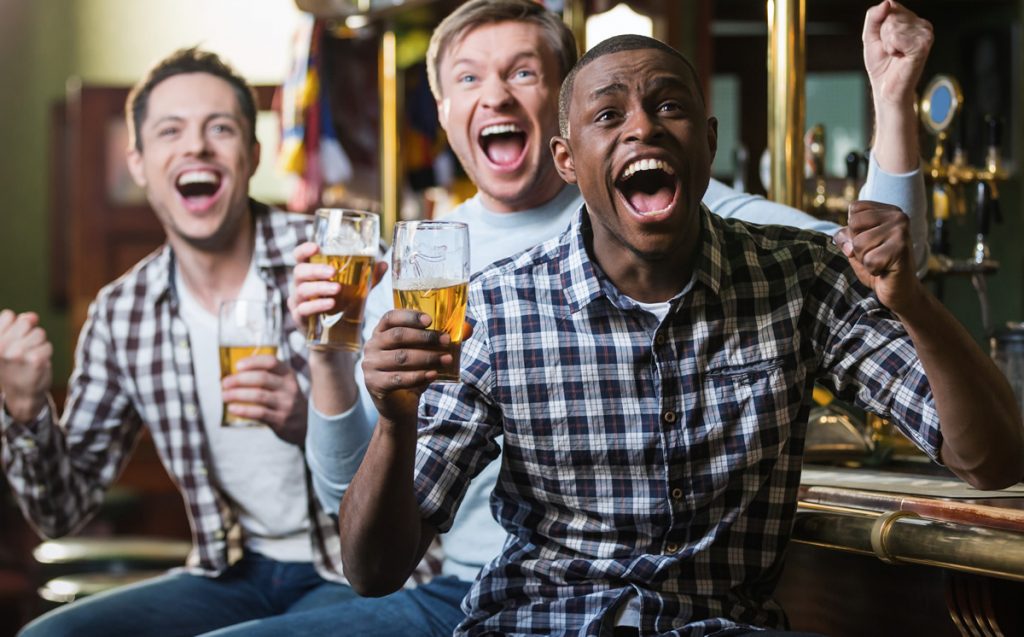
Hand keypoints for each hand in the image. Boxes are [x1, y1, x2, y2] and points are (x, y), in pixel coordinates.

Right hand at [0, 310, 52, 421]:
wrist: (21, 394)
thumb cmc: (15, 366)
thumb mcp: (8, 345)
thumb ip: (18, 325)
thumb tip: (32, 316)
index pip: (9, 315)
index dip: (16, 326)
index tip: (13, 341)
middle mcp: (2, 347)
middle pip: (26, 321)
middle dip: (29, 333)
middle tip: (23, 350)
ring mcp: (18, 353)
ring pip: (39, 333)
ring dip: (39, 344)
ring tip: (30, 357)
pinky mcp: (35, 360)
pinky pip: (47, 345)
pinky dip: (46, 353)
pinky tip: (37, 364)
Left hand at [221, 354, 305, 444]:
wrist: (305, 424)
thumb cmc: (285, 399)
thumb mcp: (282, 384)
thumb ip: (265, 376)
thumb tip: (234, 373)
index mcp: (288, 374)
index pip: (271, 362)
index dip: (253, 362)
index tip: (237, 366)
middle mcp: (289, 387)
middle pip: (262, 378)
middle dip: (239, 379)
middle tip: (225, 383)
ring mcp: (286, 404)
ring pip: (258, 395)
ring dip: (237, 395)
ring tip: (224, 396)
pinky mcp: (281, 419)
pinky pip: (259, 413)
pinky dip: (243, 410)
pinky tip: (232, 408)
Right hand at [288, 242, 386, 326]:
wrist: (334, 332)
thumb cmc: (341, 302)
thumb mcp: (355, 288)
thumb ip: (368, 277)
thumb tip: (383, 264)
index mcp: (310, 271)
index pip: (300, 256)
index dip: (304, 250)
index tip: (316, 247)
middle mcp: (301, 284)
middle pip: (300, 271)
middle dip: (316, 270)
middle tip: (333, 272)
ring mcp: (298, 301)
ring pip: (302, 290)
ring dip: (320, 288)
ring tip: (337, 289)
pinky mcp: (299, 317)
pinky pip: (303, 309)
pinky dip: (317, 305)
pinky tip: (330, 304)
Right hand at [361, 310, 453, 425]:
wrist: (400, 405)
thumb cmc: (413, 371)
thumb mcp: (426, 353)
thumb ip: (443, 339)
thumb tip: (468, 328)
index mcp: (381, 332)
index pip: (391, 317)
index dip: (410, 316)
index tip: (430, 320)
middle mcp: (372, 345)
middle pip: (398, 336)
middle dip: (425, 337)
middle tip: (447, 341)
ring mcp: (370, 365)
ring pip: (401, 357)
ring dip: (427, 357)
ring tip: (446, 359)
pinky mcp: (374, 384)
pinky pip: (398, 378)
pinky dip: (418, 376)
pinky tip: (433, 374)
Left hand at [834, 200, 921, 315]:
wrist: (899, 289)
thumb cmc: (877, 264)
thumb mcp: (856, 246)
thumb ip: (845, 236)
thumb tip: (845, 241)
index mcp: (888, 210)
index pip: (854, 209)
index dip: (854, 230)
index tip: (871, 242)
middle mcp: (898, 216)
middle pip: (854, 224)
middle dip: (857, 245)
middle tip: (875, 254)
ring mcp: (901, 231)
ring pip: (859, 243)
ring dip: (865, 259)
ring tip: (881, 261)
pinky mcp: (901, 249)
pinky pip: (869, 260)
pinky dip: (873, 269)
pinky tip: (886, 269)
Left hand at [863, 0, 932, 107]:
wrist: (886, 88)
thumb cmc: (881, 64)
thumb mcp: (870, 37)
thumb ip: (874, 17)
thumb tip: (886, 2)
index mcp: (912, 20)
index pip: (890, 6)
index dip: (880, 26)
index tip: (885, 41)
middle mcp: (922, 24)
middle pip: (891, 15)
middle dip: (883, 35)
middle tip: (890, 50)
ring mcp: (925, 33)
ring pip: (893, 25)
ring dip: (887, 43)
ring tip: (895, 54)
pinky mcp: (923, 44)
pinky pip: (896, 36)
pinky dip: (892, 48)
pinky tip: (900, 57)